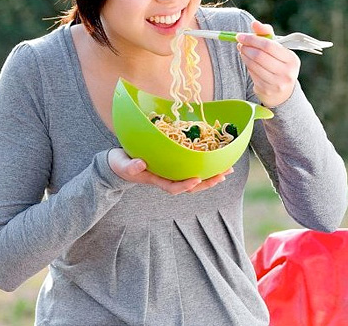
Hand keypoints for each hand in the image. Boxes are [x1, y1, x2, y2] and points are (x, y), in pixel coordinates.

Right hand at [108, 148, 232, 194]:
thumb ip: (131, 166)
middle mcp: (167, 178)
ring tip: (226, 170)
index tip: (196, 179)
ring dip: (211, 175)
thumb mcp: (123, 165)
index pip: (173, 187)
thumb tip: (140, 164)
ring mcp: (172, 173)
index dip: (185, 185)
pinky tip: (215, 160)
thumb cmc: (121, 164)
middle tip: (223, 175)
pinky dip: (204, 165)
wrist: (120, 163)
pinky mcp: (174, 164)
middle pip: (190, 185)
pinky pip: (191, 168)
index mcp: (157, 180)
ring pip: (194, 178)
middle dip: (207, 182)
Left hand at [236, 20, 300, 106]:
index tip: (240, 36)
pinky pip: (252, 74)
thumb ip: (266, 34)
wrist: (283, 92)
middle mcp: (287, 72)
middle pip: (259, 56)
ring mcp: (277, 83)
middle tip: (240, 43)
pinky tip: (247, 61)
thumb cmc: (279, 64)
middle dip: (246, 47)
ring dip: (244, 56)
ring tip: (242, 50)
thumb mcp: (277, 48)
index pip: (269, 46)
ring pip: (253, 65)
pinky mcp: (266, 90)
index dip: (252, 39)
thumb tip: (254, 23)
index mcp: (292, 59)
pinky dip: (247, 65)